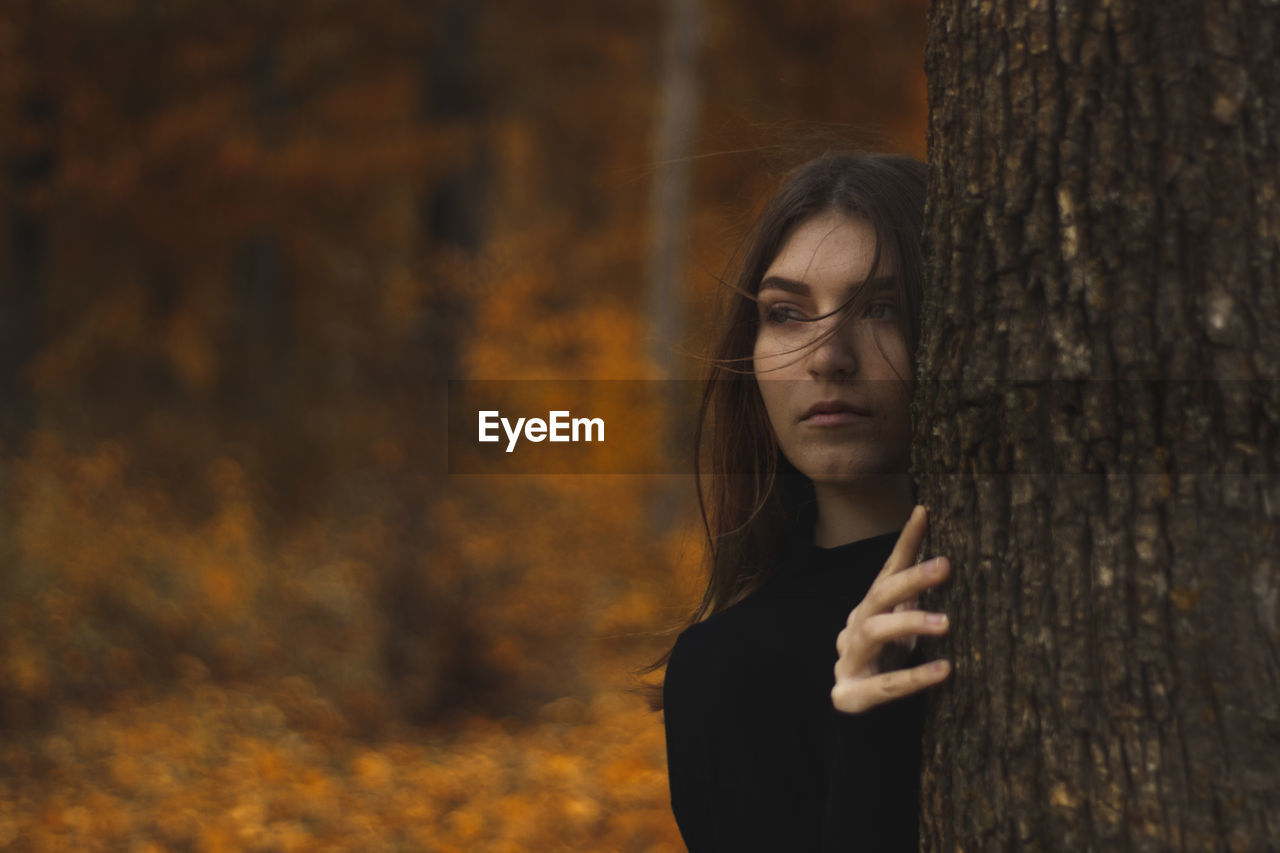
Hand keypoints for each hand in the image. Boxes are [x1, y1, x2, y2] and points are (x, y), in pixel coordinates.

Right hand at [831, 505, 951, 713]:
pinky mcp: (851, 693)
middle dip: (910, 579)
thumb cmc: (884, 659)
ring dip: (909, 623)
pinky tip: (942, 670)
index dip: (905, 543)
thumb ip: (913, 586)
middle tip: (944, 567)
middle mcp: (855, 626)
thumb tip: (934, 534)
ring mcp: (849, 659)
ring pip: (874, 632)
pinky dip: (914, 677)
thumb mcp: (901, 621)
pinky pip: (885, 685)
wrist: (854, 708)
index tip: (924, 514)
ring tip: (945, 623)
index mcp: (869, 608)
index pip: (887, 570)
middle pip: (879, 595)